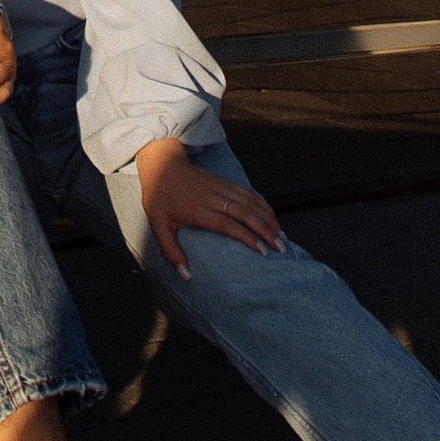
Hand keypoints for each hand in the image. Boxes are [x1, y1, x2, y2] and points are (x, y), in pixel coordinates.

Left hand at [134, 135, 284, 278]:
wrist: (162, 163)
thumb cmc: (159, 197)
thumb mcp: (157, 227)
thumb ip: (171, 253)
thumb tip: (186, 277)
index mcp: (198, 210)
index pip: (228, 224)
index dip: (247, 237)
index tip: (262, 251)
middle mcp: (213, 198)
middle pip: (246, 213)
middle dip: (266, 231)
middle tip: (281, 248)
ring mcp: (221, 188)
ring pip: (251, 202)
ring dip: (268, 219)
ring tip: (281, 236)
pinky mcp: (225, 182)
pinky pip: (248, 194)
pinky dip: (263, 206)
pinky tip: (272, 218)